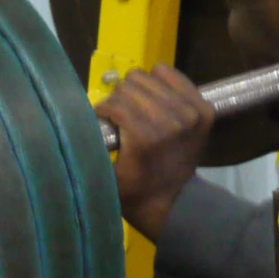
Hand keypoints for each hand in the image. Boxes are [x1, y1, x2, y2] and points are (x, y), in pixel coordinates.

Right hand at [95, 66, 214, 240]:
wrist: (173, 203)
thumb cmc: (133, 190)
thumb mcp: (105, 174)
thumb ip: (92, 145)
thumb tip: (74, 114)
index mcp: (147, 138)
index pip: (115, 103)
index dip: (103, 110)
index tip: (103, 121)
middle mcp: (173, 121)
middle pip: (131, 86)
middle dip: (120, 99)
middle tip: (120, 116)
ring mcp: (192, 113)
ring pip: (150, 76)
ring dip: (138, 91)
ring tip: (137, 109)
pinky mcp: (203, 108)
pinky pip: (172, 75)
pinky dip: (160, 82)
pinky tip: (155, 99)